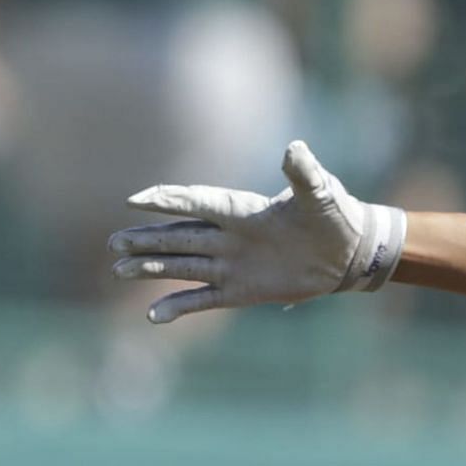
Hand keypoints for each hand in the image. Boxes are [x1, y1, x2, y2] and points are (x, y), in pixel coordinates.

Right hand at [109, 141, 405, 323]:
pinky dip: (178, 307)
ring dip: (151, 267)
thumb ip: (304, 173)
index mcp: (244, 210)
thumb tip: (294, 148)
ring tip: (118, 268)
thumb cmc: (336, 217)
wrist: (350, 252)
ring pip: (182, 266)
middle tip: (115, 241)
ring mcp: (232, 265)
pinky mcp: (241, 291)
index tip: (136, 199)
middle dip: (148, 238)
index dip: (169, 200)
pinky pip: (202, 300)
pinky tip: (152, 316)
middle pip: (180, 236)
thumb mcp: (321, 193)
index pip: (199, 202)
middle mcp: (231, 237)